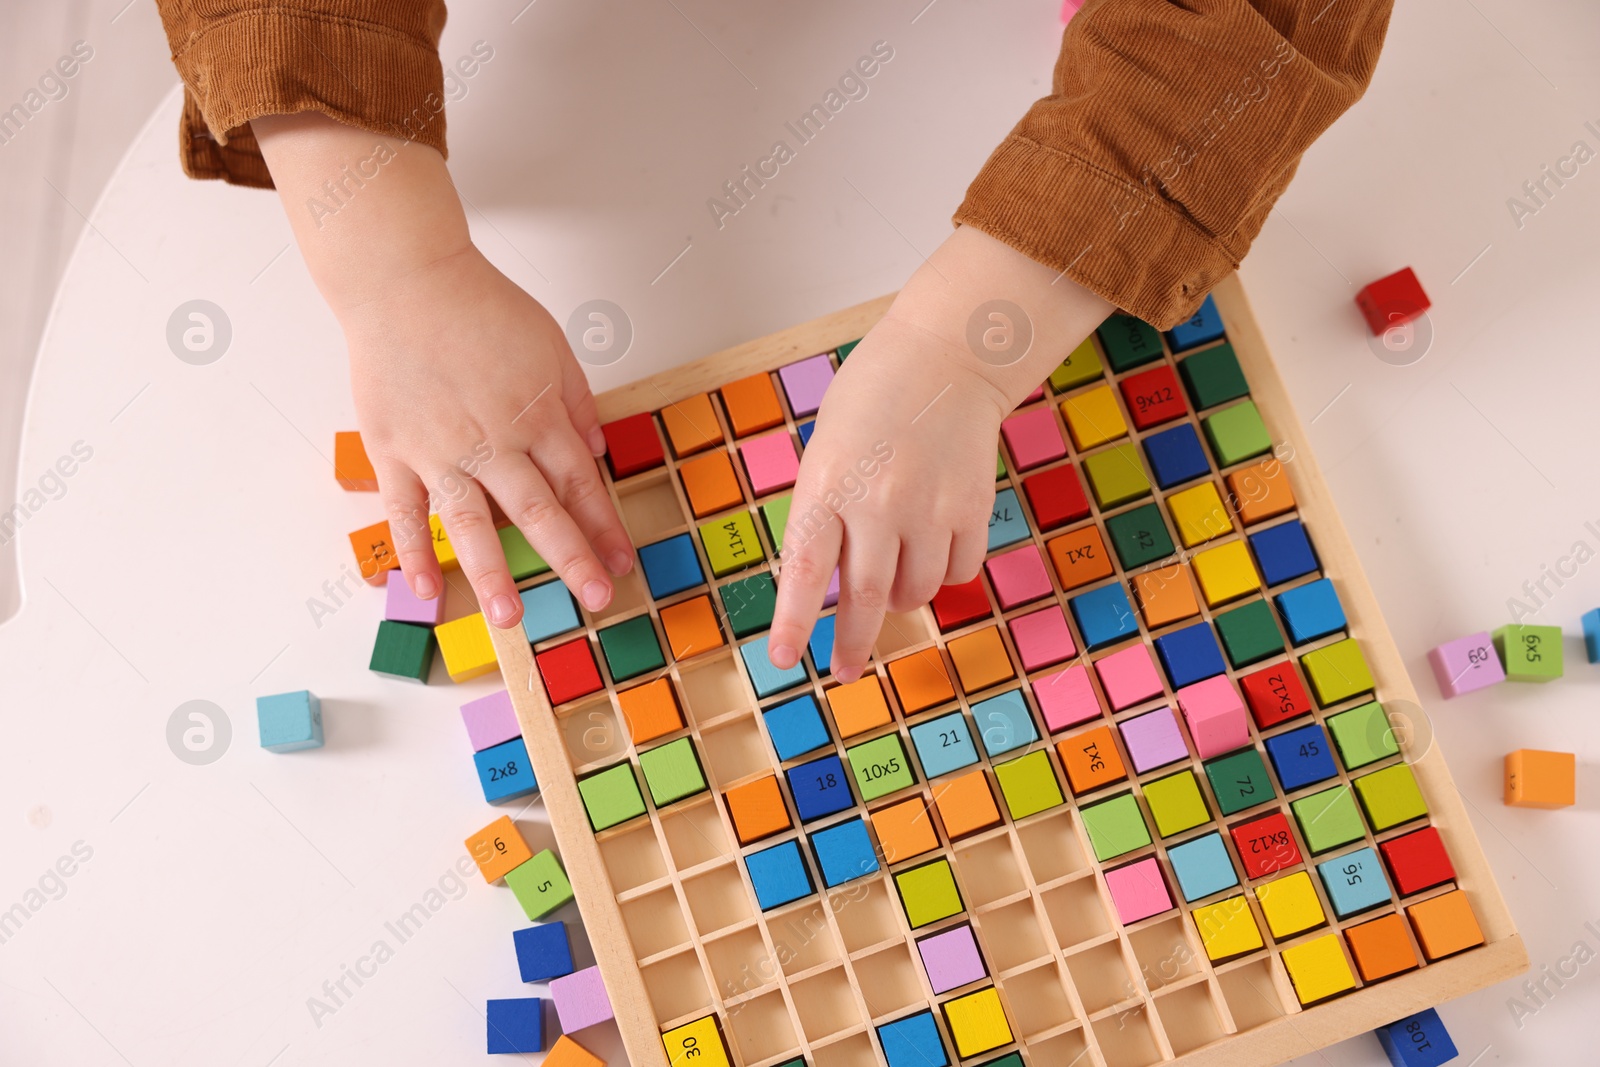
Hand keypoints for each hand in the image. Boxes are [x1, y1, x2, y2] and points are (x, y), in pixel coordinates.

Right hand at [252, 113, 630, 627]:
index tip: (622, 562)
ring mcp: (440, 451)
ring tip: (510, 618)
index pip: (580, 483)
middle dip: (571, 560)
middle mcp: (493, 441)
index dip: (604, 527)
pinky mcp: (394, 451)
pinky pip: (404, 511)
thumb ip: (575, 400)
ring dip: (492, 574)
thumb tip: (594, 449)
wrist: (404, 281)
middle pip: (539, 511)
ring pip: (472, 524)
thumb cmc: (477, 305)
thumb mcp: (550, 344)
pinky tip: (426, 588)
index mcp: (536, 416)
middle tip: (595, 600)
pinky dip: (413, 551)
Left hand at [769, 226, 1112, 680]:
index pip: (804, 568)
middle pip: (864, 597)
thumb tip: (830, 586)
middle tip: (845, 670)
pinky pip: (958, 570)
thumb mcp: (826, 452)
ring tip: (894, 563)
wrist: (947, 359)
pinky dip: (943, 572)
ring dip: (900, 596)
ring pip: (915, 591)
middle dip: (852, 642)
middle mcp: (878, 501)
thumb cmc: (873, 401)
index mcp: (828, 482)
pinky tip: (933, 542)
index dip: (793, 621)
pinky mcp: (972, 509)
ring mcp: (930, 507)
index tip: (782, 659)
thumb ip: (825, 514)